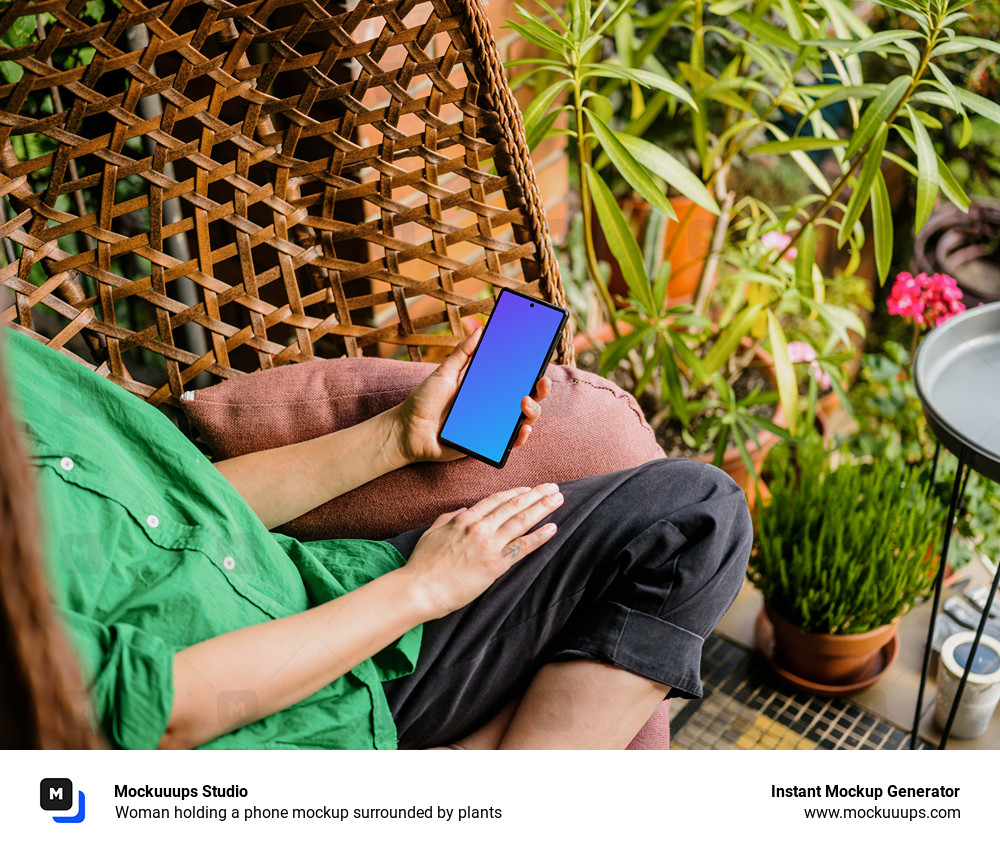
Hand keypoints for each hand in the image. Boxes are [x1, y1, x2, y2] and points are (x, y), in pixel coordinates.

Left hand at [391, 327, 551, 463]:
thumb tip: (480, 330)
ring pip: (524, 419)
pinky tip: (522, 428)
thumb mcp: (444, 372)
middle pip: (527, 397)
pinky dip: (520, 436)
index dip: (531, 369)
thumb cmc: (424, 401)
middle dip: (540, 389)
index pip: (516, 377)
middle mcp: (493, 405)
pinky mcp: (487, 444)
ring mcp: (492, 425)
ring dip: (532, 411)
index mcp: (486, 386)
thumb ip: (462, 353)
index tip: (541, 358)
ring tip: (524, 404)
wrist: (408, 431)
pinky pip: (510, 442)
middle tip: (541, 382)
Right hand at [402, 484, 562, 618]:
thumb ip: (449, 519)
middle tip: (553, 487)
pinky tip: (553, 528)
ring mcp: (489, 544)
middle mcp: (479, 527)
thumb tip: (464, 510)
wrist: (419, 588)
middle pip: (514, 505)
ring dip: (543, 508)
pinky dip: (539, 536)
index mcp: (464, 518)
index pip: (496, 500)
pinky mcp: (495, 564)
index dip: (515, 493)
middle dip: (536, 495)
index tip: (528, 489)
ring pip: (521, 520)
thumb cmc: (423, 564)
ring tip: (558, 499)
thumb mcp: (432, 532)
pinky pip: (522, 547)